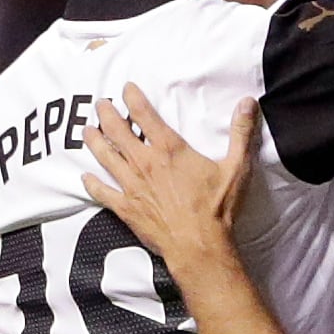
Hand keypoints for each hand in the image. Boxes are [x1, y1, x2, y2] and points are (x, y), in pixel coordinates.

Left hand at [80, 84, 254, 273]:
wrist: (199, 245)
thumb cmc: (217, 208)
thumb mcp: (237, 167)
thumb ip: (241, 133)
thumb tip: (248, 103)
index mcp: (170, 150)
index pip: (145, 114)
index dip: (132, 97)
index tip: (126, 88)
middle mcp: (145, 163)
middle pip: (118, 131)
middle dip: (107, 115)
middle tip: (100, 104)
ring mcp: (132, 186)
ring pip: (105, 157)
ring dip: (94, 141)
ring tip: (86, 131)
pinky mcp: (126, 208)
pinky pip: (103, 192)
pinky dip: (92, 184)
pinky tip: (85, 177)